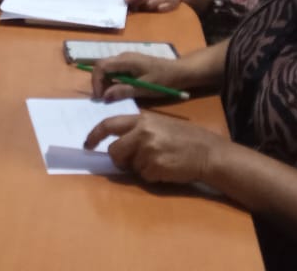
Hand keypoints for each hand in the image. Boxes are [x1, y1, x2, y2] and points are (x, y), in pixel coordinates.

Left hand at [84, 112, 227, 184]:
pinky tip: (166, 168)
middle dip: (118, 159)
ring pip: (129, 166)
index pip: (108, 125)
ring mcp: (148, 151)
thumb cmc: (185, 138)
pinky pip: (143, 176)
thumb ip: (138, 130)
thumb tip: (117, 143)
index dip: (94, 135)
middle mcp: (142, 133)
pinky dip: (151, 175)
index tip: (87, 144)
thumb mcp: (160, 124)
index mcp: (142, 119)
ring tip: (159, 160)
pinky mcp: (154, 167)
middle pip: (114, 150)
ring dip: (140, 167)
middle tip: (130, 161)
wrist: (208, 152)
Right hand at [90, 52, 188, 101]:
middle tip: (102, 99)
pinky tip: (118, 91)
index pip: (101, 66)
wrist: (181, 72)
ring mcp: (127, 59)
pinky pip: (115, 71)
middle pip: (102, 66)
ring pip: (107, 69)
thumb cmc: (164, 80)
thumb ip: (123, 91)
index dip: (96, 81)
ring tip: (109, 97)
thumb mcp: (144, 88)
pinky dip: (112, 81)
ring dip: (105, 82)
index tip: (100, 97)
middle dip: (99, 82)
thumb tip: (104, 96)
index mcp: (126, 60)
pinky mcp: (131, 64)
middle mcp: (123, 57)